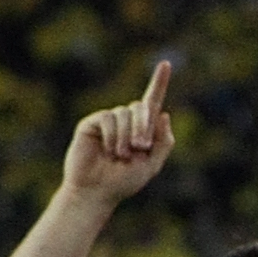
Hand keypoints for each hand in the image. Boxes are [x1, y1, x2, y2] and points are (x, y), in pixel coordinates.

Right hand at [65, 61, 174, 204]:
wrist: (96, 192)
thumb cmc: (122, 182)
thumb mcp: (151, 165)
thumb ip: (163, 142)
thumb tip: (163, 113)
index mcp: (142, 129)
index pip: (152, 101)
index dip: (159, 82)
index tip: (166, 64)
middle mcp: (125, 121)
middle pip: (141, 107)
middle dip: (144, 127)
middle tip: (140, 148)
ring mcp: (108, 121)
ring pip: (125, 113)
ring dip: (127, 136)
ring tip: (120, 155)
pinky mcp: (91, 123)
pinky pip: (108, 118)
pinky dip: (113, 136)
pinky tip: (109, 150)